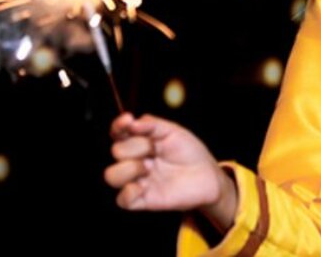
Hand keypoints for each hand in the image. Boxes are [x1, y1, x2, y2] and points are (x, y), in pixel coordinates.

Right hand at [104, 113, 236, 228]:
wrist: (208, 176)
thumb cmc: (190, 152)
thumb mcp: (174, 132)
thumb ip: (152, 124)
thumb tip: (131, 123)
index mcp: (139, 142)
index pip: (118, 132)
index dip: (118, 126)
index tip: (127, 120)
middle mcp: (134, 160)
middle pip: (116, 151)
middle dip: (136, 147)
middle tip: (155, 150)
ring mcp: (137, 180)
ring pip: (111, 175)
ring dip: (129, 169)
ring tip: (149, 168)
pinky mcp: (143, 199)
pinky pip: (122, 200)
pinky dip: (129, 192)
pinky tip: (143, 186)